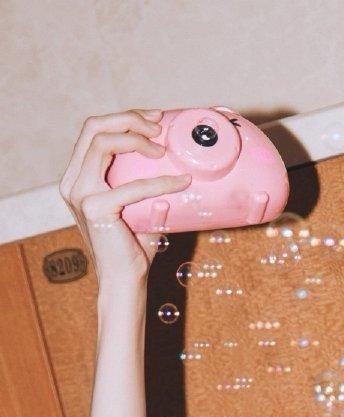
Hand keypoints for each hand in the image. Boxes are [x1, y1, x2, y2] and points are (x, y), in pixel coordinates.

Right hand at [59, 108, 191, 286]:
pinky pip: (131, 185)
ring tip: (164, 150)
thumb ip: (148, 186)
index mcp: (78, 176)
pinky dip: (160, 182)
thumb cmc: (135, 247)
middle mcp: (73, 181)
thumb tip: (180, 166)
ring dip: (136, 138)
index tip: (155, 119)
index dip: (124, 117)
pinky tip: (182, 182)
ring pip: (102, 142)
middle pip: (94, 127)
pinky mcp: (94, 208)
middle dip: (128, 118)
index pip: (95, 130)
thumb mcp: (140, 207)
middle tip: (159, 126)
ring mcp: (79, 193)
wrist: (126, 282)